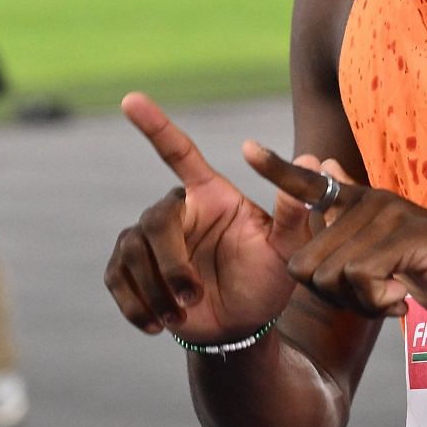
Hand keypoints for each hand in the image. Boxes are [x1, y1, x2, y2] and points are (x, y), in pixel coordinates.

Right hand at [104, 93, 323, 344]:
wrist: (241, 327)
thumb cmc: (267, 281)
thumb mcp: (288, 248)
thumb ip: (296, 209)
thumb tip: (310, 157)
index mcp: (209, 195)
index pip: (178, 152)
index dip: (155, 125)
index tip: (131, 99)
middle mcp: (176, 212)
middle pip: (154, 220)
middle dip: (171, 262)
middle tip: (193, 296)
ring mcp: (148, 242)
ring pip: (132, 251)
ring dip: (155, 289)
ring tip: (181, 314)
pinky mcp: (130, 271)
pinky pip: (116, 278)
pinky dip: (133, 305)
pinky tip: (155, 324)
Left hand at [243, 143, 426, 329]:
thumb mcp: (391, 253)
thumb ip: (353, 224)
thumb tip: (326, 168)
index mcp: (364, 204)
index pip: (312, 185)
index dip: (277, 169)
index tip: (245, 148)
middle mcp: (372, 203)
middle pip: (307, 264)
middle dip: (332, 297)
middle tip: (373, 298)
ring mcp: (390, 217)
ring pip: (330, 276)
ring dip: (357, 304)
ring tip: (392, 297)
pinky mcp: (407, 239)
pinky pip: (360, 280)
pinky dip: (377, 303)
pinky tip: (402, 300)